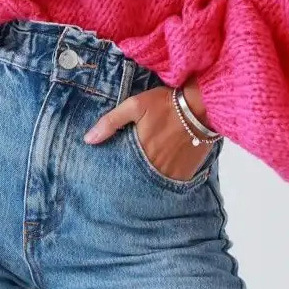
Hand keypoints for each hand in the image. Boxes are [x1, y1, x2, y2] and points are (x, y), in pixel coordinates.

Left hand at [83, 85, 214, 182]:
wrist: (200, 106)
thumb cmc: (165, 103)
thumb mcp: (135, 105)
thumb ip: (111, 122)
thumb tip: (88, 140)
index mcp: (140, 151)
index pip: (121, 171)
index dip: (115, 173)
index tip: (109, 176)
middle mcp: (155, 167)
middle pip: (136, 179)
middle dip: (130, 179)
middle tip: (125, 179)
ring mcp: (171, 173)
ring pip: (153, 184)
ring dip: (147, 181)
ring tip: (143, 176)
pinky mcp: (186, 174)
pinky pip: (171, 184)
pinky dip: (164, 181)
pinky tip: (161, 173)